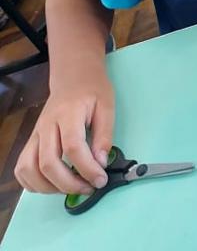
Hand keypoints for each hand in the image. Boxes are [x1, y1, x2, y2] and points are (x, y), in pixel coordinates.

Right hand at [15, 69, 114, 194]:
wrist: (74, 76)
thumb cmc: (92, 90)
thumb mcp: (107, 106)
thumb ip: (104, 135)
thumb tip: (101, 163)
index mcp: (68, 113)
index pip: (72, 147)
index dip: (87, 168)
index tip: (101, 179)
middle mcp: (46, 125)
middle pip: (48, 163)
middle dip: (69, 184)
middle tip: (89, 187)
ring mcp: (35, 134)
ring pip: (29, 169)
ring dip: (49, 187)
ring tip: (71, 188)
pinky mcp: (31, 141)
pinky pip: (22, 168)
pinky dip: (33, 183)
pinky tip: (52, 184)